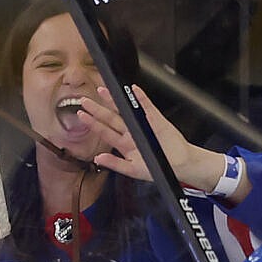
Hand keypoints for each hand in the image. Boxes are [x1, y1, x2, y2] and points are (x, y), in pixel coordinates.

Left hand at [80, 85, 228, 193]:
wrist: (180, 165)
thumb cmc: (158, 167)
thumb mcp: (133, 170)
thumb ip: (115, 165)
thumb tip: (98, 159)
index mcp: (125, 145)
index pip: (105, 132)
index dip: (93, 123)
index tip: (81, 115)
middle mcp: (131, 133)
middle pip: (111, 119)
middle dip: (98, 109)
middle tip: (84, 100)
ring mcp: (142, 124)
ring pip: (125, 110)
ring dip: (114, 101)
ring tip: (103, 91)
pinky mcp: (156, 119)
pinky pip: (148, 106)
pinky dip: (142, 98)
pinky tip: (134, 90)